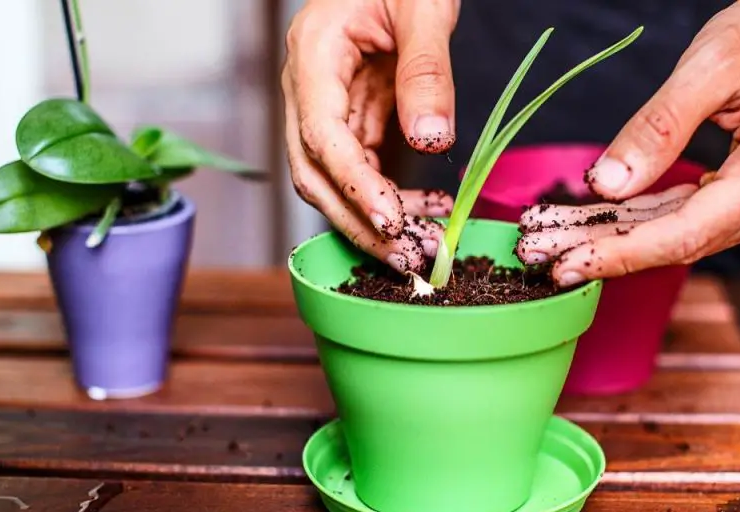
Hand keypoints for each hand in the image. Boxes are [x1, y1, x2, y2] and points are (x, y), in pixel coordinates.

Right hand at [282, 0, 459, 273]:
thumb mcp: (424, 7)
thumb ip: (426, 72)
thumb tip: (431, 142)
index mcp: (313, 53)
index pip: (321, 135)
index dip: (353, 184)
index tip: (391, 220)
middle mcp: (308, 84)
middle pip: (314, 171)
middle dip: (356, 219)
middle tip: (404, 257)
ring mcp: (326, 101)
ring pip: (334, 176)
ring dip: (373, 215)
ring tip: (423, 243)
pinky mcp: (352, 112)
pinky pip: (362, 164)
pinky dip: (390, 192)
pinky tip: (427, 209)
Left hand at [517, 0, 739, 286]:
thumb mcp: (710, 66)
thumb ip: (657, 128)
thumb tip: (606, 184)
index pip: (684, 234)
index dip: (621, 253)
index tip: (566, 263)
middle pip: (678, 242)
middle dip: (605, 249)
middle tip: (541, 255)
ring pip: (681, 233)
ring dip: (618, 237)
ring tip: (557, 238)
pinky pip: (693, 215)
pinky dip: (644, 218)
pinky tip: (599, 222)